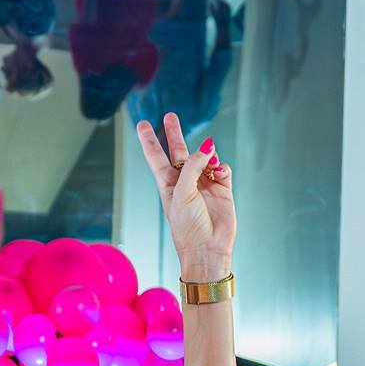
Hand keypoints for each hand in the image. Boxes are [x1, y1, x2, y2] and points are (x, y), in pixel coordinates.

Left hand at [136, 110, 234, 279]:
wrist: (209, 250)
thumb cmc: (188, 228)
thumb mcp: (181, 194)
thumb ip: (191, 166)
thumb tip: (208, 147)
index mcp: (168, 185)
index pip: (156, 157)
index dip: (149, 140)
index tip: (142, 123)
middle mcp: (186, 182)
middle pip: (179, 151)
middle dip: (175, 133)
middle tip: (170, 115)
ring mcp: (204, 184)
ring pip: (204, 157)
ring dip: (206, 153)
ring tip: (209, 158)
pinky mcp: (223, 189)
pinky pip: (222, 168)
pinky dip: (221, 166)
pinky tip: (219, 170)